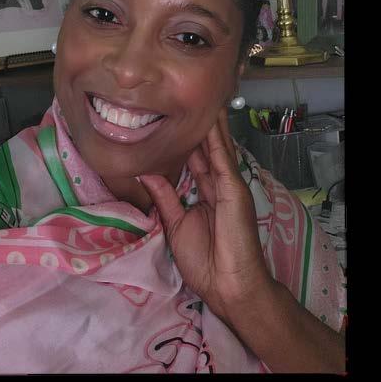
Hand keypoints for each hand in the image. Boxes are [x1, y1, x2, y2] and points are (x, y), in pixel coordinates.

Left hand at [139, 107, 271, 322]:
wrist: (227, 283)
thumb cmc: (204, 261)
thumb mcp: (175, 224)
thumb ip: (165, 196)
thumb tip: (146, 173)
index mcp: (206, 194)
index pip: (195, 160)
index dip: (186, 141)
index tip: (174, 119)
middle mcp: (218, 185)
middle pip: (207, 149)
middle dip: (199, 126)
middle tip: (190, 98)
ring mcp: (229, 185)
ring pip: (217, 147)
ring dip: (210, 124)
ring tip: (204, 97)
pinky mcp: (234, 188)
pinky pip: (223, 158)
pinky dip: (217, 138)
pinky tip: (211, 120)